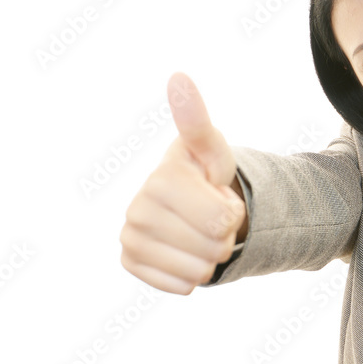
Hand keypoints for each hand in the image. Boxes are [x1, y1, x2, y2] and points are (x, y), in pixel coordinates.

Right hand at [120, 72, 246, 294]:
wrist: (193, 205)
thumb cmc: (205, 173)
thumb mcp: (212, 149)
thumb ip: (197, 120)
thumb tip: (178, 77)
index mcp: (161, 179)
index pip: (222, 219)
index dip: (232, 212)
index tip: (218, 194)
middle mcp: (136, 208)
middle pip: (213, 247)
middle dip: (224, 235)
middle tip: (212, 216)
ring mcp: (130, 237)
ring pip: (198, 272)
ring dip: (210, 257)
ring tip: (200, 233)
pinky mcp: (130, 262)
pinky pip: (181, 286)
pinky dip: (193, 275)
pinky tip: (185, 252)